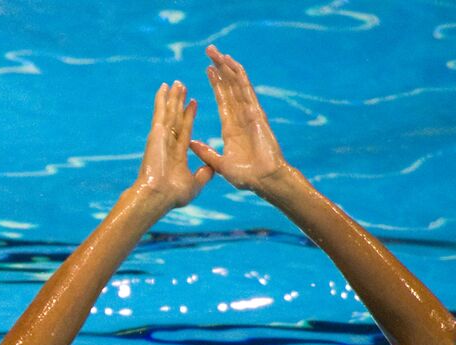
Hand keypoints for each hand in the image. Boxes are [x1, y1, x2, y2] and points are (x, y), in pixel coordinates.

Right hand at [136, 80, 213, 208]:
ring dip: (173, 97)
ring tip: (177, 82)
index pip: (185, 130)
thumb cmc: (173, 195)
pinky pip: (161, 112)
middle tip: (183, 87)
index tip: (193, 104)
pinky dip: (161, 99)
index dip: (189, 116)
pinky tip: (164, 87)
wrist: (159, 196)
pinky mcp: (156, 133)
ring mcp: (161, 137)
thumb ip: (203, 174)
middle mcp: (168, 143)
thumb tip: (211, 169)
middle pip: (176, 117)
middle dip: (180, 102)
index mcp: (177, 153)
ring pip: (169, 112)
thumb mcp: (195, 184)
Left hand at [190, 46, 288, 193]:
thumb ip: (206, 153)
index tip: (207, 70)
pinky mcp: (256, 114)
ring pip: (237, 85)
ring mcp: (249, 114)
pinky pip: (246, 92)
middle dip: (220, 70)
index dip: (216, 84)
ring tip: (217, 52)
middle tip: (210, 52)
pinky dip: (239, 77)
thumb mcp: (220, 164)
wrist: (264, 181)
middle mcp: (240, 118)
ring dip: (227, 68)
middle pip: (229, 88)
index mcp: (231, 128)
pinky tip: (232, 64)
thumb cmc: (246, 177)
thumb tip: (191, 143)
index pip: (222, 100)